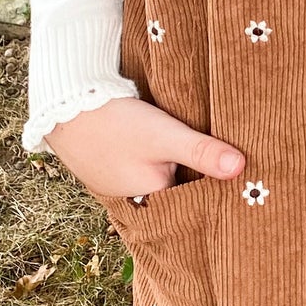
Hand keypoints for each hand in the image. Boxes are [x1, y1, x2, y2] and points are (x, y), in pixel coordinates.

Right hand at [44, 95, 244, 202]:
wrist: (64, 106)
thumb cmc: (116, 123)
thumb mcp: (165, 135)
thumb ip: (201, 151)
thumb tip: (241, 168)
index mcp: (153, 197)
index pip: (194, 197)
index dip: (214, 185)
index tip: (238, 175)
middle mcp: (134, 198)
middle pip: (175, 188)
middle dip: (192, 174)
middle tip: (219, 157)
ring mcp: (117, 184)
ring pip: (156, 176)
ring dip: (169, 164)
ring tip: (189, 148)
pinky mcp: (107, 167)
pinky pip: (137, 167)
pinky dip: (148, 158)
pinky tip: (155, 143)